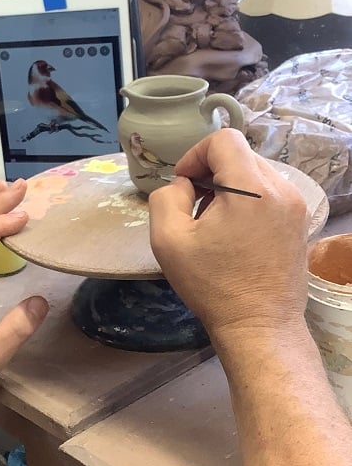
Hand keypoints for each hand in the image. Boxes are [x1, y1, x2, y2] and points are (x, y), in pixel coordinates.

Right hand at [148, 130, 309, 340]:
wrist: (259, 325)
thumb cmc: (213, 285)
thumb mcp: (168, 240)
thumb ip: (166, 197)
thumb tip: (184, 185)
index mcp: (251, 189)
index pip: (223, 140)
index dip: (195, 155)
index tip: (184, 184)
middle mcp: (281, 189)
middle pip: (240, 155)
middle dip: (210, 172)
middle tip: (193, 207)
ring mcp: (295, 206)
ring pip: (255, 174)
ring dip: (229, 187)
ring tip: (213, 223)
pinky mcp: (300, 222)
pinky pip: (269, 194)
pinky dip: (248, 202)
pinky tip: (234, 234)